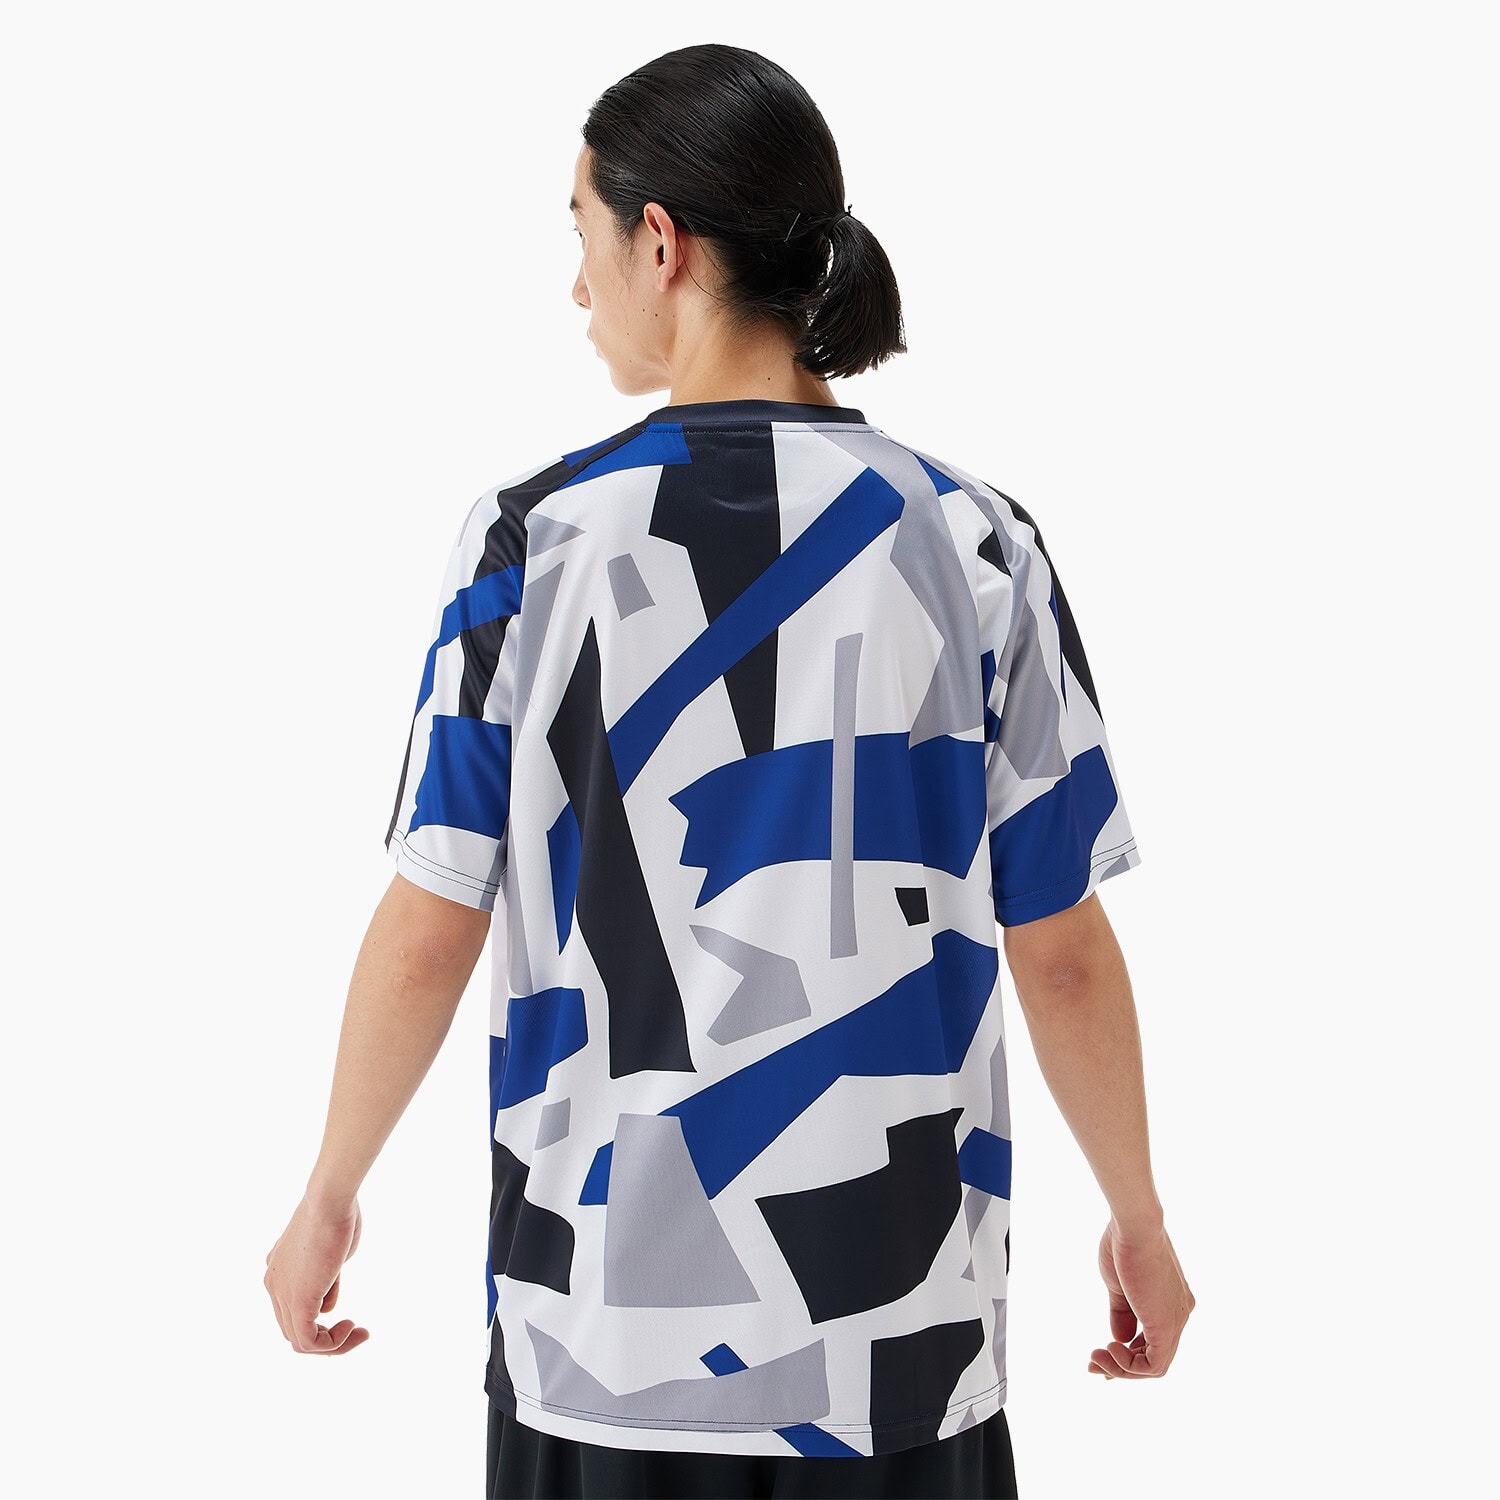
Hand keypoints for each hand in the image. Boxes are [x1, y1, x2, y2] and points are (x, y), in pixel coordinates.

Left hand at [264, 1193, 370, 1355]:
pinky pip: (308, 1341)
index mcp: (280, 1270)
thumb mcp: (333, 1253)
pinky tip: (351, 1328)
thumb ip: (327, 1279)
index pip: (294, 1310)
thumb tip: (327, 1303)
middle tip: (357, 1330)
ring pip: (300, 1340)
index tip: (350, 1319)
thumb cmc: (338, 1215)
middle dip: (328, 1338)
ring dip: (333, 1344)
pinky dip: (332, 1344)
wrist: (330, 1200)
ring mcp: (281, 1294)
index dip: (323, 1322)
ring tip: (358, 1333)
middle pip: (294, 1330)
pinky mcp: (297, 1301)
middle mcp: (274, 1284)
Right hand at [1087, 1217, 1193, 1379]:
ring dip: (1121, 1369)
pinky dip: (1129, 1366)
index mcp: (1171, 1300)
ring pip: (1155, 1365)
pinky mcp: (1167, 1326)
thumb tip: (1120, 1340)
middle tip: (1092, 1364)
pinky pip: (1154, 1365)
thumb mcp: (1118, 1285)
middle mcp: (1180, 1313)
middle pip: (1154, 1355)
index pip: (1152, 1339)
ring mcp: (1177, 1320)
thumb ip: (1122, 1314)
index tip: (1100, 1354)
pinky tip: (1109, 1349)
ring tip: (1095, 1358)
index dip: (1126, 1353)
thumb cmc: (1123, 1244)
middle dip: (1121, 1366)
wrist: (1134, 1226)